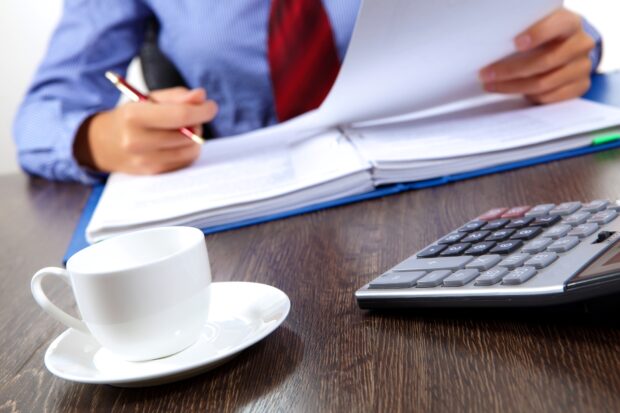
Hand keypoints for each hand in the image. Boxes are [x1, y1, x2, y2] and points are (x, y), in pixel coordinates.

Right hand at [74, 87, 217, 173]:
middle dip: (198, 123)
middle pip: (187, 135)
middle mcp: (137, 141)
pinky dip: (188, 151)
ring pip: (190, 151)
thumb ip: (177, 96)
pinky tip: (178, 143)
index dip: (201, 111)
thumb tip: (201, 96)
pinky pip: (184, 163)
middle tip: (194, 117)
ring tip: (184, 130)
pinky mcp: (153, 173)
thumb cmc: (131, 117)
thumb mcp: (148, 99)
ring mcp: (145, 161)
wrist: (104, 144)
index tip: (212, 106)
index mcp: (134, 116)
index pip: (179, 116)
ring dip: (195, 139)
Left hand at [479, 8, 595, 103]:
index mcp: (570, 24)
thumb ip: (524, 33)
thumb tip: (490, 48)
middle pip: (544, 62)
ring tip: (492, 85)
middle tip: (487, 74)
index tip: (517, 43)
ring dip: (512, 87)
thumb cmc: (547, 36)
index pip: (556, 26)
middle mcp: (580, 45)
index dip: (537, 34)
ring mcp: (582, 67)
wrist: (571, 47)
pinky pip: (549, 97)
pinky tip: (513, 91)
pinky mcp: (580, 86)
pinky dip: (528, 96)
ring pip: (543, 83)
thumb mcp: (538, 26)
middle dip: (510, 70)